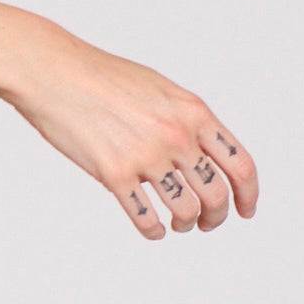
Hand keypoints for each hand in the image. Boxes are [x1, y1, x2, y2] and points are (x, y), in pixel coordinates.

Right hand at [4, 23, 258, 238]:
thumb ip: (186, 118)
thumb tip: (202, 151)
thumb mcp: (160, 89)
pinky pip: (146, 218)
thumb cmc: (103, 77)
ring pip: (185, 211)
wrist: (55, 72)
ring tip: (177, 223)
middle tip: (206, 223)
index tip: (245, 209)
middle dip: (216, 217)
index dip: (248, 195)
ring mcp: (145, 156)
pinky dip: (154, 231)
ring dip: (185, 224)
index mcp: (193, 113)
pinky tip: (153, 229)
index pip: (240, 165)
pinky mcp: (114, 174)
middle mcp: (176, 136)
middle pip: (216, 195)